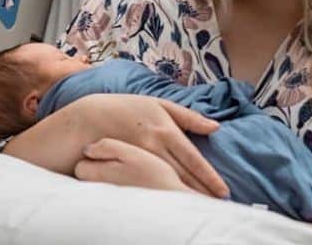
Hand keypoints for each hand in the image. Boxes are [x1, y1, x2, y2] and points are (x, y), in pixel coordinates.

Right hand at [72, 94, 228, 197]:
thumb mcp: (159, 104)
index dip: (209, 177)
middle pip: (183, 174)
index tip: (223, 191)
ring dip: (184, 195)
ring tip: (201, 206)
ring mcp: (138, 159)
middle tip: (217, 205)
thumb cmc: (128, 107)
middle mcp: (154, 146)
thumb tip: (216, 127)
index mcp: (165, 130)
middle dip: (201, 191)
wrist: (89, 117)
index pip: (193, 159)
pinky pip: (148, 185)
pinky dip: (163, 195)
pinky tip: (173, 203)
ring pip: (167, 182)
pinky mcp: (126, 169)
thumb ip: (188, 117)